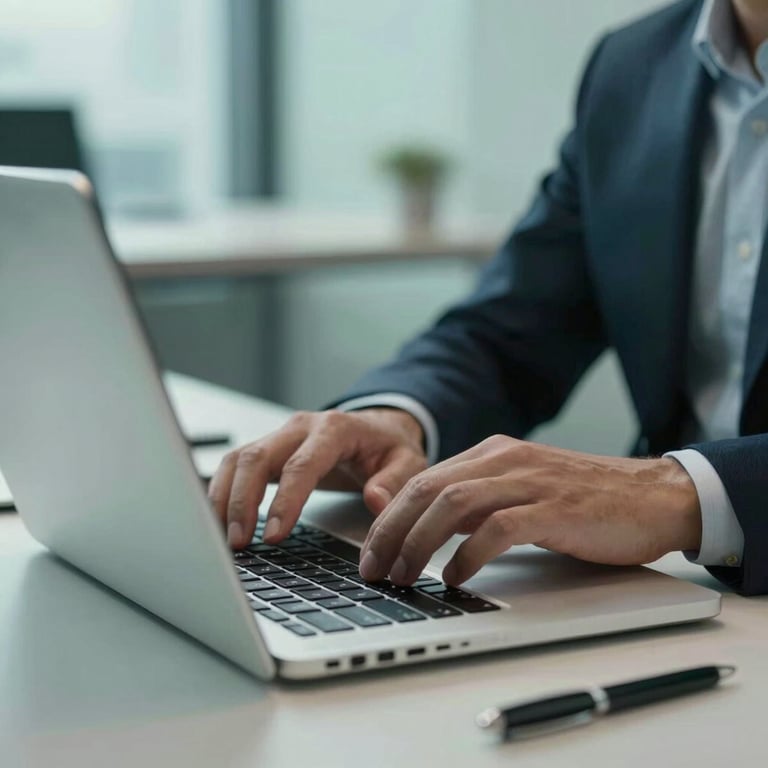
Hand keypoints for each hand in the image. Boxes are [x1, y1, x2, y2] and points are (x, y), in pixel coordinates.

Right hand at [208, 408, 427, 548]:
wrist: (378, 428)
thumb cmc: (389, 448)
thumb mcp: (407, 462)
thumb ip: (394, 482)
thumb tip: (375, 501)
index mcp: (335, 429)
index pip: (302, 464)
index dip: (285, 501)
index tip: (275, 536)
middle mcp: (301, 427)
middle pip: (257, 457)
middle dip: (241, 501)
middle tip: (239, 544)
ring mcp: (280, 436)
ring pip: (238, 459)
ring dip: (224, 498)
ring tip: (224, 539)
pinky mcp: (269, 450)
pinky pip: (236, 466)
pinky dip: (222, 492)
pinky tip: (219, 522)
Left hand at [358, 435, 700, 586]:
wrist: (654, 496)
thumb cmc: (587, 500)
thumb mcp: (522, 491)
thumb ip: (480, 503)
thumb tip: (434, 531)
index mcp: (493, 453)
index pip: (424, 480)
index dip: (389, 516)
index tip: (372, 551)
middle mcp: (505, 459)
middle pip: (428, 490)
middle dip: (391, 530)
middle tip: (374, 568)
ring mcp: (530, 481)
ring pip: (453, 504)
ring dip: (421, 543)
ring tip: (406, 575)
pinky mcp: (555, 509)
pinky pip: (498, 529)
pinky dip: (469, 555)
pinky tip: (456, 578)